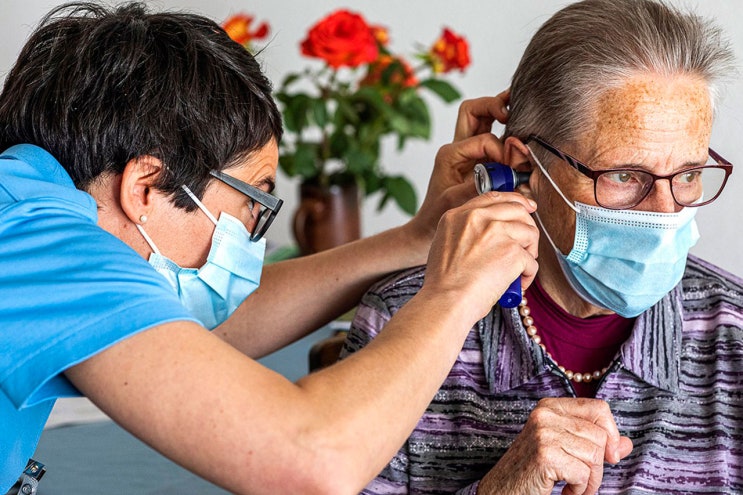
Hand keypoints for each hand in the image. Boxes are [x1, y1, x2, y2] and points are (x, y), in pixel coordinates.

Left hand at [406, 91, 510, 249]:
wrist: (428, 229)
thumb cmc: (436, 216)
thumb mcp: (454, 201)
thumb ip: (479, 185)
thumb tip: (505, 173)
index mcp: (450, 153)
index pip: (483, 139)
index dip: (500, 150)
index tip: (510, 168)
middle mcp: (459, 149)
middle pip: (475, 111)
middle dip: (494, 105)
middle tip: (510, 110)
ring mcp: (470, 153)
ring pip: (485, 120)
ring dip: (502, 114)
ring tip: (518, 113)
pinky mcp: (480, 162)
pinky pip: (495, 140)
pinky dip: (508, 136)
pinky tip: (520, 137)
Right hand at [422, 191, 538, 321]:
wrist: (446, 301)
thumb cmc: (444, 283)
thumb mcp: (445, 243)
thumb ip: (466, 230)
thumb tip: (493, 232)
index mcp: (458, 215)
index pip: (493, 197)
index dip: (514, 201)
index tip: (526, 208)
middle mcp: (478, 218)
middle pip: (518, 210)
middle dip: (527, 227)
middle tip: (527, 247)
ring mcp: (497, 232)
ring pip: (530, 233)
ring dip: (529, 253)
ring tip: (519, 270)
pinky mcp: (512, 252)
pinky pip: (532, 261)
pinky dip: (528, 275)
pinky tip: (516, 285)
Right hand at [477, 398, 633, 494]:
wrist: (500, 492)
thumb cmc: (531, 472)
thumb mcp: (564, 450)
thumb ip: (594, 443)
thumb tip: (626, 444)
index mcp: (549, 407)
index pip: (599, 408)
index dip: (611, 433)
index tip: (609, 456)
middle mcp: (545, 414)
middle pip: (600, 436)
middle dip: (598, 466)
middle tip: (581, 481)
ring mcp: (544, 433)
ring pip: (595, 455)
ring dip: (590, 481)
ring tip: (572, 487)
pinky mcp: (545, 455)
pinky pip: (583, 474)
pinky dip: (580, 490)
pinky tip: (564, 491)